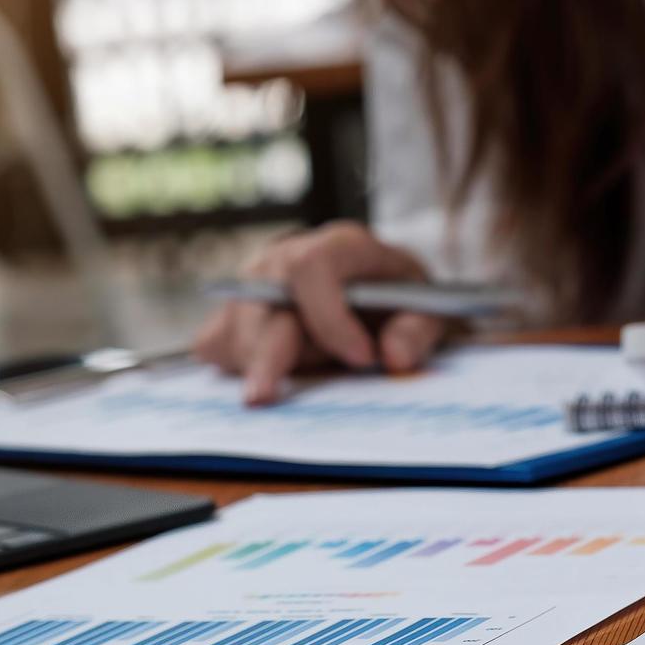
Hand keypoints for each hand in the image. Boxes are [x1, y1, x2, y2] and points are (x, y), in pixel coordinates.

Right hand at [192, 223, 445, 404]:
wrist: (377, 296)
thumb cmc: (399, 301)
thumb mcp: (428, 310)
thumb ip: (417, 330)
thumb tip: (394, 358)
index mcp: (339, 246)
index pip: (313, 267)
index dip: (330, 315)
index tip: (362, 358)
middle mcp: (285, 259)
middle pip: (261, 301)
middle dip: (266, 353)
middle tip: (265, 397)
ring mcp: (252, 287)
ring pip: (237, 328)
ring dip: (260, 364)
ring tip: (290, 386)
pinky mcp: (232, 316)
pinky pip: (216, 345)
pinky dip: (237, 366)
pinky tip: (265, 378)